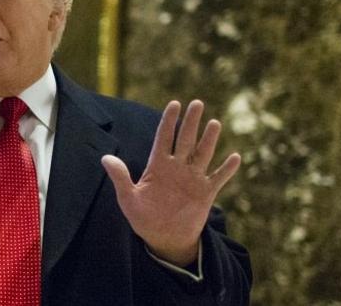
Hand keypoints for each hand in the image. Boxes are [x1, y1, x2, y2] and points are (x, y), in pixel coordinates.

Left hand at [101, 100, 240, 265]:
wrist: (163, 238)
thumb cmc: (143, 218)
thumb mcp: (128, 198)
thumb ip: (120, 177)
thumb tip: (105, 158)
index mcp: (158, 165)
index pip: (164, 137)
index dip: (169, 121)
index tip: (174, 104)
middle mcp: (177, 167)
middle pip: (185, 140)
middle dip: (191, 122)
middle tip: (197, 103)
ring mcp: (192, 179)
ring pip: (203, 154)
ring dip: (209, 139)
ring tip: (214, 123)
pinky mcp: (205, 193)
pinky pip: (218, 178)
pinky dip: (226, 169)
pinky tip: (235, 157)